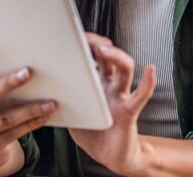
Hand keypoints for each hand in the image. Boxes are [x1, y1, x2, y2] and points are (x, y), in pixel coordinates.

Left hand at [68, 33, 156, 174]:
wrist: (109, 157)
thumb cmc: (92, 134)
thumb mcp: (72, 114)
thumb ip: (63, 100)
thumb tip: (42, 89)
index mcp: (96, 84)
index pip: (94, 57)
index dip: (87, 45)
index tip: (74, 35)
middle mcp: (110, 86)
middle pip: (109, 57)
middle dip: (99, 45)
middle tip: (87, 39)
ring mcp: (120, 97)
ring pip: (124, 70)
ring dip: (116, 57)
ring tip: (105, 50)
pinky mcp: (128, 113)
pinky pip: (140, 96)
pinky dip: (147, 84)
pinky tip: (150, 71)